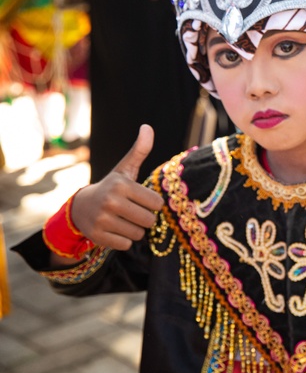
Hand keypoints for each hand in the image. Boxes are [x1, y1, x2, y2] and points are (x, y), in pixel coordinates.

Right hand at [71, 125, 163, 250]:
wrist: (81, 207)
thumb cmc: (112, 188)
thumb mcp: (125, 169)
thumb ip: (139, 150)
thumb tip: (147, 127)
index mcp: (121, 185)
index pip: (157, 203)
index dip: (152, 204)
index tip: (141, 200)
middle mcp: (110, 202)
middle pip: (149, 221)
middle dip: (145, 218)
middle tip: (133, 212)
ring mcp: (102, 220)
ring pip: (138, 234)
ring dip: (135, 230)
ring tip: (123, 220)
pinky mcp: (97, 237)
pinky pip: (126, 245)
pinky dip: (124, 240)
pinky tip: (115, 230)